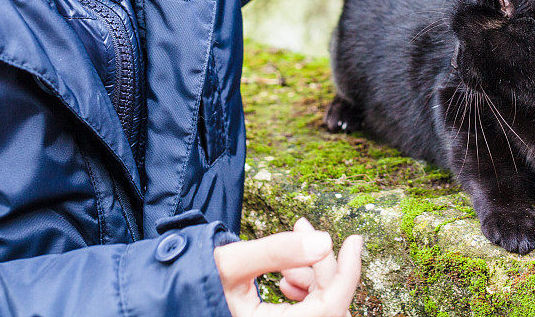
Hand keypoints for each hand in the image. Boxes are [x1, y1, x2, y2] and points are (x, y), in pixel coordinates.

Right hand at [213, 217, 362, 316]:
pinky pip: (311, 312)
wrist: (181, 300)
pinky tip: (286, 276)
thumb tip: (323, 240)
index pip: (330, 305)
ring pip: (322, 307)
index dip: (347, 272)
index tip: (354, 240)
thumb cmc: (200, 283)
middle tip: (302, 227)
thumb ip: (276, 251)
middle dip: (322, 263)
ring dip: (313, 275)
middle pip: (330, 303)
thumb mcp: (231, 262)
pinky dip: (305, 289)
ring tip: (288, 254)